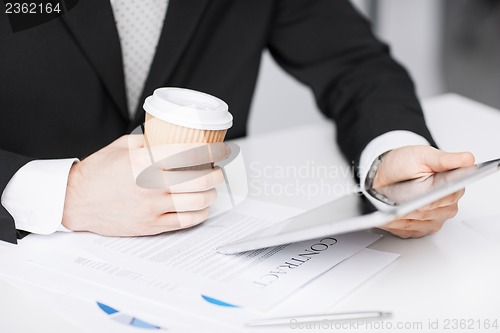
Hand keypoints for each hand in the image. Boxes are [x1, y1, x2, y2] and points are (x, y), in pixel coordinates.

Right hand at [62, 135, 229, 235]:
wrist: (76, 201)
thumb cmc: (99, 171)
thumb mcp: (122, 146)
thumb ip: (150, 141)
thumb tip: (176, 137)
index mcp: (144, 161)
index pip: (189, 153)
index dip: (212, 150)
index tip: (221, 148)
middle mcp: (150, 185)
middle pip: (200, 180)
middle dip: (217, 174)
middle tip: (218, 170)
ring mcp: (152, 207)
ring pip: (197, 202)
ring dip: (211, 193)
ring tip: (211, 188)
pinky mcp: (151, 225)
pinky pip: (185, 221)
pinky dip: (200, 213)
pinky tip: (202, 206)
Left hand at [373, 145, 474, 237]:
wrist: (387, 172)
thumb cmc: (405, 163)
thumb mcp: (423, 155)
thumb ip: (445, 159)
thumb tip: (467, 159)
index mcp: (453, 186)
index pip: (447, 197)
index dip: (433, 199)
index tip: (423, 201)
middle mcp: (447, 205)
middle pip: (429, 212)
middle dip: (413, 207)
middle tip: (399, 201)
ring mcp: (434, 218)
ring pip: (418, 223)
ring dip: (402, 216)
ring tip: (389, 209)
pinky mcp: (421, 228)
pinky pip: (409, 230)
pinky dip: (396, 224)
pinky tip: (388, 217)